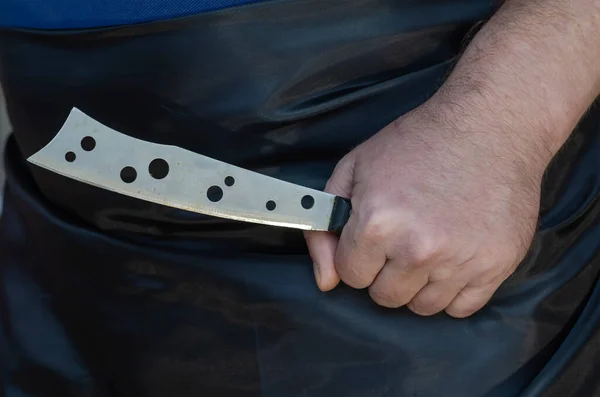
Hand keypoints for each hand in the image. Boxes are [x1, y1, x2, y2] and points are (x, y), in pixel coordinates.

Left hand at [304, 99, 547, 317]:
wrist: (488, 125)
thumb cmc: (417, 142)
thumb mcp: (354, 169)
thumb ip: (324, 228)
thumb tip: (326, 281)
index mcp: (377, 223)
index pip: (350, 275)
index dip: (357, 255)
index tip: (373, 236)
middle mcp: (418, 249)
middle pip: (385, 296)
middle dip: (384, 271)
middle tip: (401, 238)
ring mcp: (460, 260)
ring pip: (421, 307)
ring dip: (418, 283)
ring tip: (428, 245)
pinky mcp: (496, 266)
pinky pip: (460, 308)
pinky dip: (452, 290)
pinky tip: (453, 257)